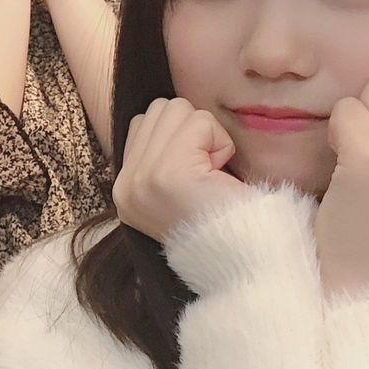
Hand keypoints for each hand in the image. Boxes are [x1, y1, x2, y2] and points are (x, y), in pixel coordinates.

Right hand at [112, 97, 247, 242]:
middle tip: (205, 174)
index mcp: (124, 191)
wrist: (244, 260)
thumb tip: (167, 115)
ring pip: (177, 109)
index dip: (180, 137)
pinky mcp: (169, 171)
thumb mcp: (175, 189)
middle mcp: (126, 185)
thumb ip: (160, 154)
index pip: (142, 123)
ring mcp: (142, 178)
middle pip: (158, 110)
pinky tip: (220, 176)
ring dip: (206, 135)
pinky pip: (200, 122)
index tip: (195, 177)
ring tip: (211, 174)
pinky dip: (220, 143)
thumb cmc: (224, 222)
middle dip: (191, 131)